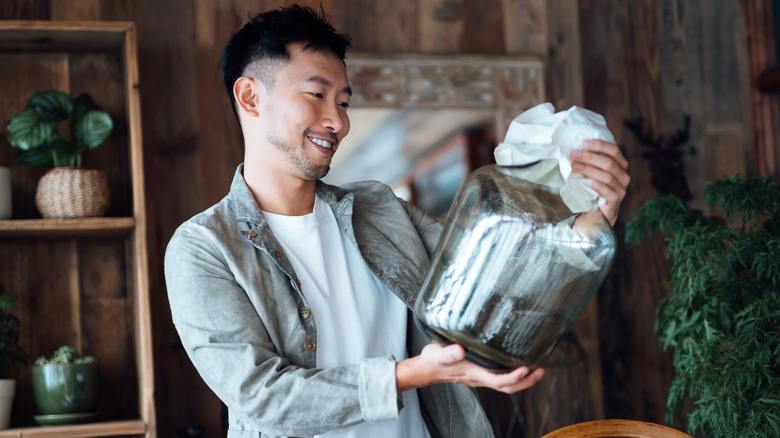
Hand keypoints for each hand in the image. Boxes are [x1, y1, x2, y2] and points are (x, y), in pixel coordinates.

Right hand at [397, 343, 544, 393]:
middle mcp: (480, 378)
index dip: (514, 377)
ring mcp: (481, 377)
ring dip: (523, 380)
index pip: (498, 380)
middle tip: (541, 371)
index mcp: (473, 373)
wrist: (426, 368)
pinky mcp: (480, 372)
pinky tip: (519, 364)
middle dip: (526, 382)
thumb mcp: (437, 353)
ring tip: (538, 369)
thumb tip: (460, 349)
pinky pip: (501, 378)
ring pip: (506, 384)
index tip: (526, 369)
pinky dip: (513, 374)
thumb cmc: (432, 360)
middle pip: (508, 387)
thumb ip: (448, 352)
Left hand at [570, 139, 629, 224]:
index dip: (599, 145)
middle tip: (574, 155)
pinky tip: (590, 183)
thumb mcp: (593, 171)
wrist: (598, 211)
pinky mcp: (616, 200)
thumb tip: (575, 148)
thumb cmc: (594, 187)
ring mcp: (621, 188)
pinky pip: (610, 193)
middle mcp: (623, 175)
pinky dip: (600, 187)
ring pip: (607, 176)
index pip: (614, 150)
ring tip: (575, 166)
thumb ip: (590, 161)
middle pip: (609, 162)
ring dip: (589, 170)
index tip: (583, 143)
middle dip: (589, 157)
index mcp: (620, 164)